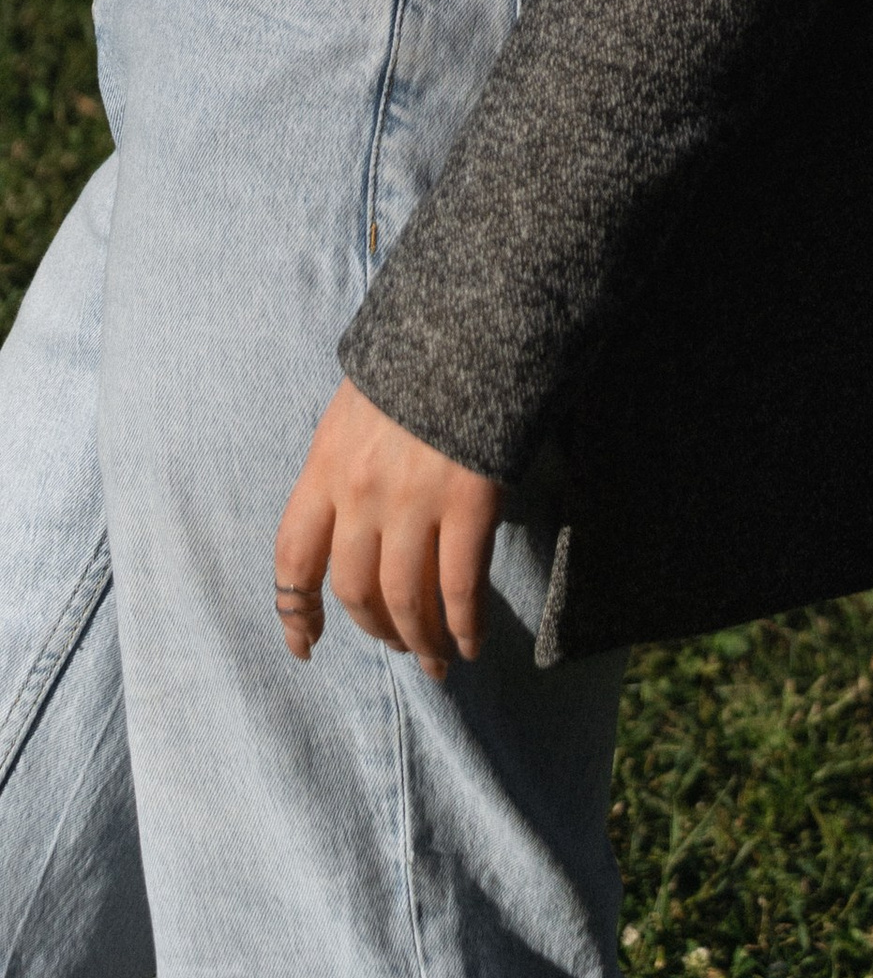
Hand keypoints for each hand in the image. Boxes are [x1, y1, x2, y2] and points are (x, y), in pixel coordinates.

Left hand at [274, 377, 501, 679]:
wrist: (474, 317)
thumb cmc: (418, 352)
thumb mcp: (357, 404)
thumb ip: (346, 460)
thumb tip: (351, 513)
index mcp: (326, 465)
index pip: (294, 556)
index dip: (294, 609)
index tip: (304, 645)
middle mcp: (361, 493)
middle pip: (354, 588)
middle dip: (374, 628)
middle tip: (396, 644)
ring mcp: (415, 501)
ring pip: (406, 599)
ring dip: (419, 639)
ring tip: (434, 661)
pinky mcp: (469, 502)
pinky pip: (461, 584)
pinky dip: (464, 624)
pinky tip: (470, 643)